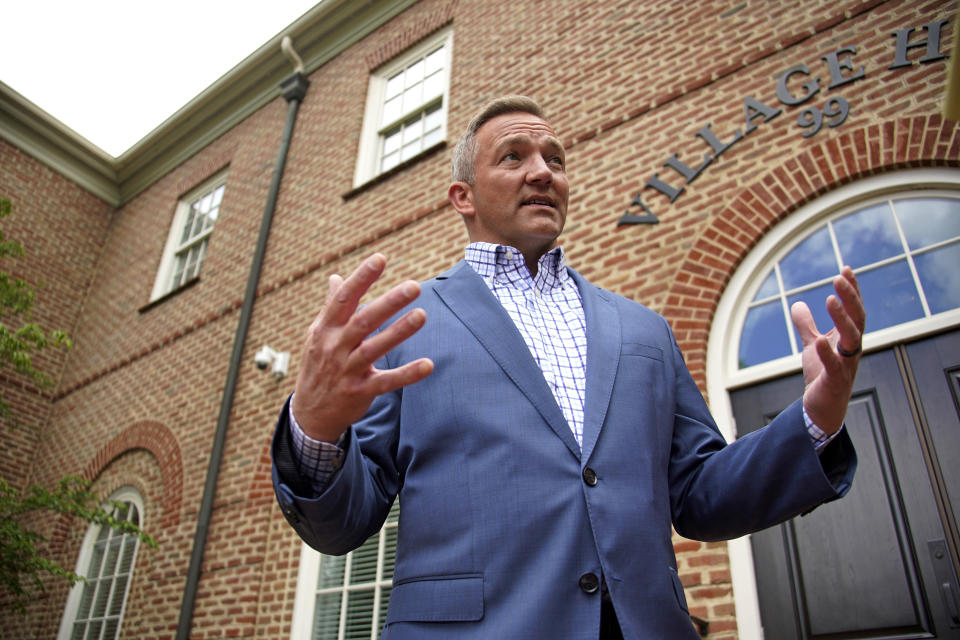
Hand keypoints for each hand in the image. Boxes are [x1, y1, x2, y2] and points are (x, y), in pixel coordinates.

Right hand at [291, 253, 433, 441]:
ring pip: (374, 348)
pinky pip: (386, 381)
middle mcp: (334, 347)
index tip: (380, 259)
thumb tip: (336, 278)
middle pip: (363, 321)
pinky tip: (428, 364)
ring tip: (422, 315)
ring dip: (399, 332)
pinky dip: (407, 374)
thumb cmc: (318, 365)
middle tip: (414, 286)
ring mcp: (347, 370)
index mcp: (326, 329)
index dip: (361, 278)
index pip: (344, 299)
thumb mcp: (317, 335)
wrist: (309, 413)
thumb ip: (331, 306)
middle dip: (389, 302)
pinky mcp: (359, 391)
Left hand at [791, 266, 864, 434]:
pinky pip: (835, 366)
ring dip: (842, 318)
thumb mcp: (812, 344)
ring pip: (852, 339)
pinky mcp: (835, 381)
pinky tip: (818, 341)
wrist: (821, 406)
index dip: (852, 290)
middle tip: (839, 277)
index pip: (854, 310)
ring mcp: (846, 365)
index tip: (846, 268)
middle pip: (857, 319)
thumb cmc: (821, 374)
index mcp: (848, 338)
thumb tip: (798, 304)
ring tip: (830, 299)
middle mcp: (852, 349)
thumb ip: (807, 326)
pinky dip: (827, 353)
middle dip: (850, 298)